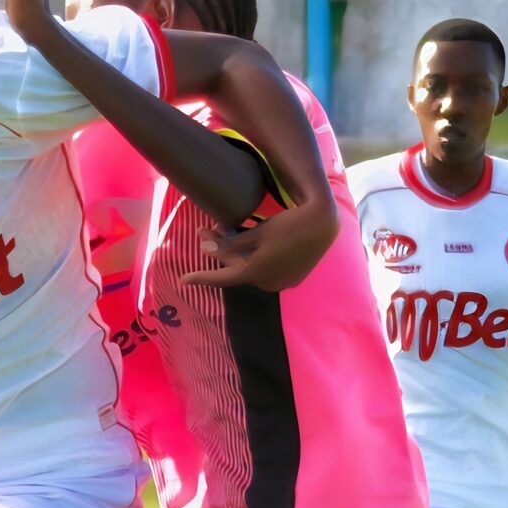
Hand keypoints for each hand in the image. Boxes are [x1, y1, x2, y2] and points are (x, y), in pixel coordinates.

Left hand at [180, 203, 332, 291]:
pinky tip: (246, 239)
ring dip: (235, 252)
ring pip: (250, 267)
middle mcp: (267, 283)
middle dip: (219, 250)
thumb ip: (229, 244)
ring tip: (222, 230)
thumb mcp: (257, 233)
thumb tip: (204, 248)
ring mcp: (281, 281)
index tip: (182, 280)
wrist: (325, 224)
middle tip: (205, 230)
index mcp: (255, 273)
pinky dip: (253, 256)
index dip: (201, 278)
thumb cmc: (289, 224)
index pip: (222, 278)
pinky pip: (265, 268)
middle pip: (236, 268)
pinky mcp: (292, 275)